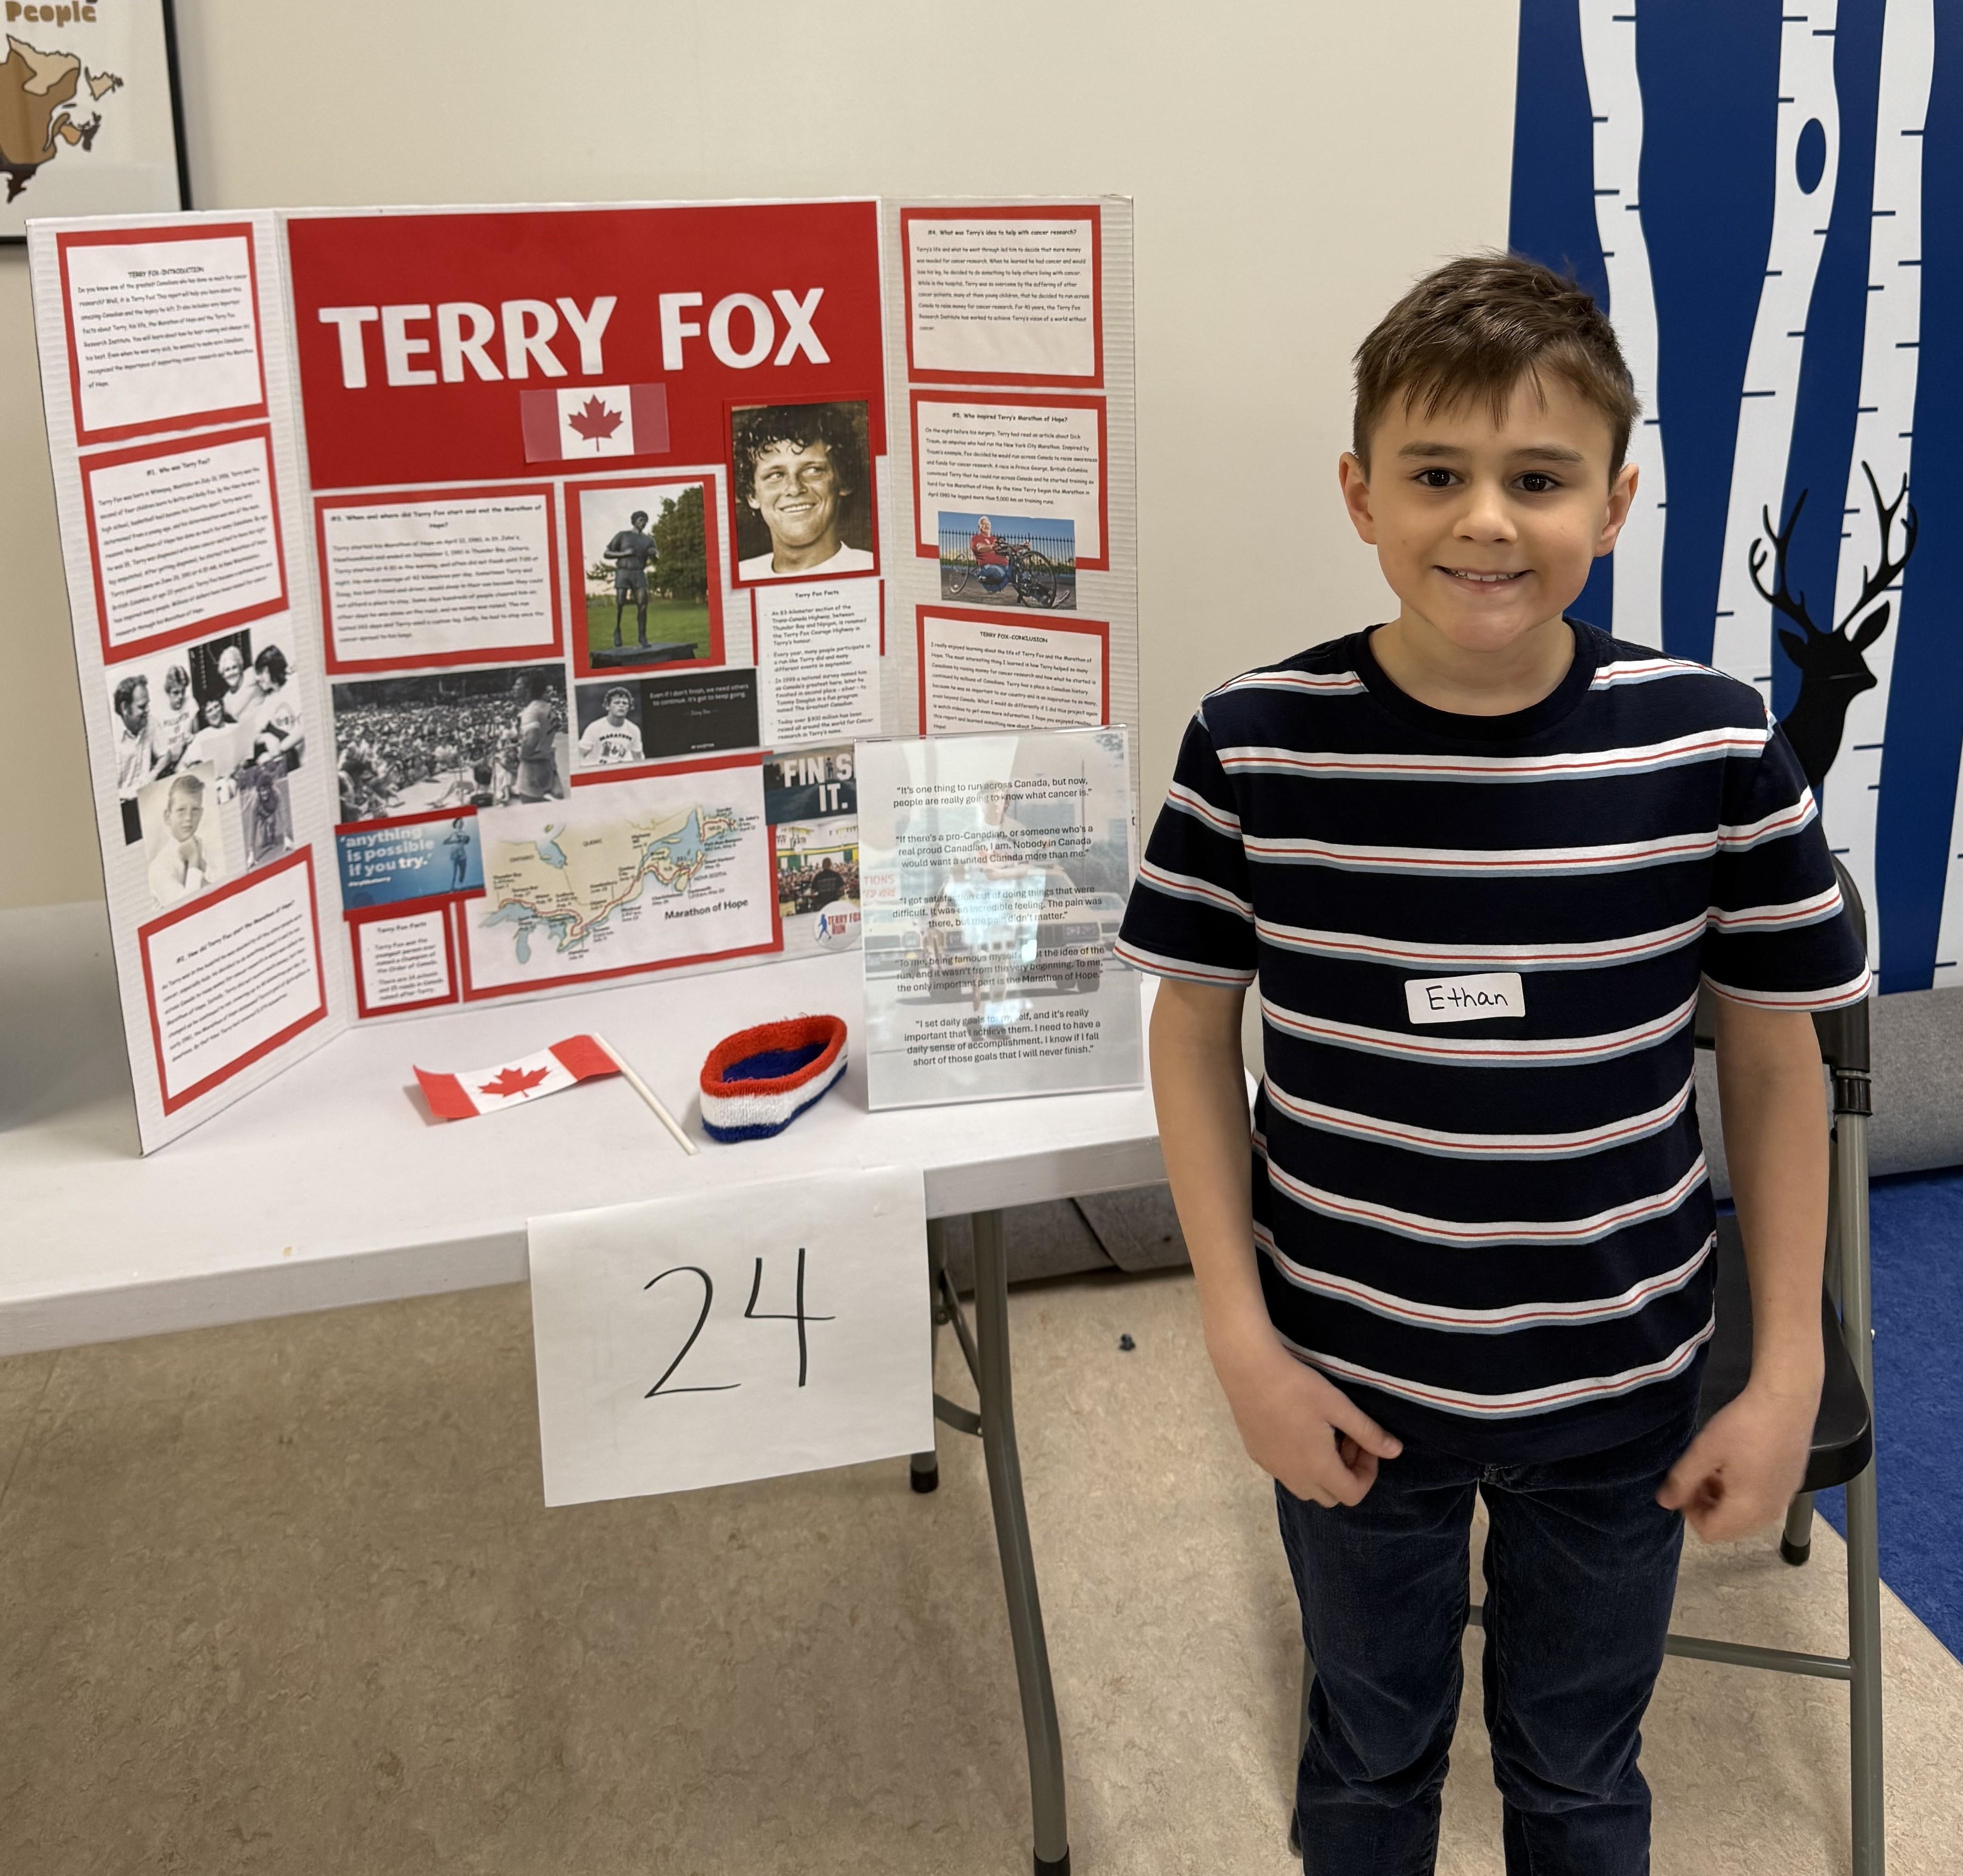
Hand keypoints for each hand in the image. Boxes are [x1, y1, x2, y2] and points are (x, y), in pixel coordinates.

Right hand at [1215, 1335, 1401, 1506]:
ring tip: (1323, 1435)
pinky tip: (1297, 1429)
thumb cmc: (1297, 1387)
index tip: (1364, 1443)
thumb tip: (1395, 1452)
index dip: (1368, 1473)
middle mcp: (1294, 1477)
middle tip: (1346, 1438)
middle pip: (1331, 1496)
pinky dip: (1300, 1463)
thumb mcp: (1338, 1406)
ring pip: (1306, 1488)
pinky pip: (1286, 1473)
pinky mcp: (1257, 1455)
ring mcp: (1272, 1468)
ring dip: (1323, 1471)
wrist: (1248, 1369)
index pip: (1353, 1494)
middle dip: (1346, 1473)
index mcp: (1318, 1468)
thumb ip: (1368, 1433)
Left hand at [1657, 1376, 1818, 1541]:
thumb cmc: (1743, 1426)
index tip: (1683, 1485)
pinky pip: (1761, 1503)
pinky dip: (1743, 1494)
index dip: (1689, 1512)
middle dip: (1707, 1508)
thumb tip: (1664, 1503)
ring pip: (1745, 1517)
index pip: (1710, 1532)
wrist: (1787, 1402)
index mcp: (1748, 1510)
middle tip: (1697, 1477)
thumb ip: (1682, 1480)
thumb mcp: (1705, 1450)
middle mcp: (1770, 1514)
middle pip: (1729, 1528)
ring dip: (1724, 1500)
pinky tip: (1737, 1465)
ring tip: (1714, 1469)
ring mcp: (1784, 1500)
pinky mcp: (1791, 1486)